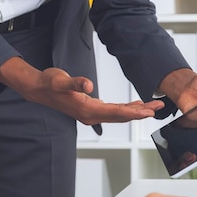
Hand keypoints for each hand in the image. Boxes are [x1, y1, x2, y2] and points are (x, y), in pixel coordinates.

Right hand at [0, 57, 163, 124]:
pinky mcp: (90, 109)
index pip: (116, 112)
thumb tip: (89, 85)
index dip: (134, 112)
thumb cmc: (49, 83)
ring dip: (136, 111)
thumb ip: (76, 82)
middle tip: (158, 107)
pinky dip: (126, 109)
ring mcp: (91, 113)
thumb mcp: (61, 80)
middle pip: (121, 116)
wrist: (38, 88)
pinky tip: (135, 106)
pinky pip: (113, 111)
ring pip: (118, 114)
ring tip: (152, 107)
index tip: (148, 111)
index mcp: (87, 109)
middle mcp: (91, 115)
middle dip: (141, 112)